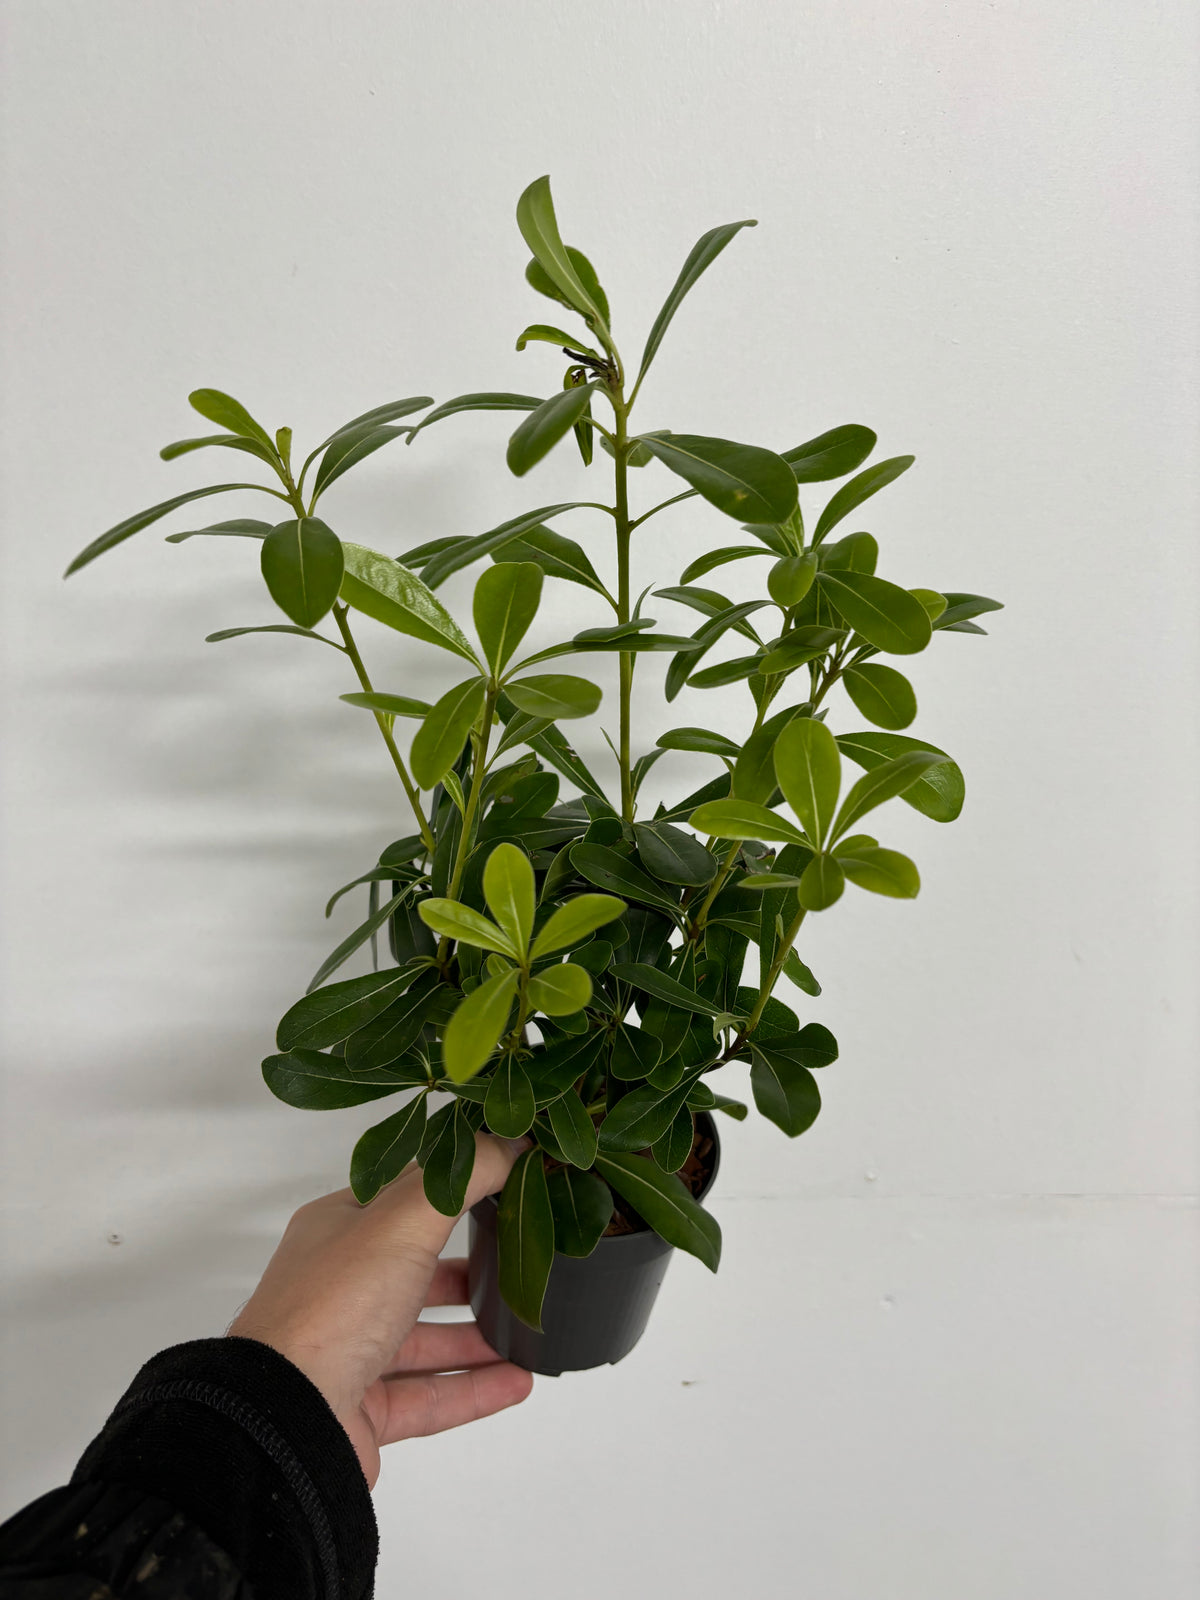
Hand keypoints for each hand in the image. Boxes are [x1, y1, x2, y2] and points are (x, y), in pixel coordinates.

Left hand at [226, 1132, 533, 1487]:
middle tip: (520, 1262)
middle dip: (468, 1271)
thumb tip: (510, 1139)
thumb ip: (461, 1178)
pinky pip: (429, 1397)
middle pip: (414, 1273)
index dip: (453, 1189)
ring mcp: (347, 1355)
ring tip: (528, 1328)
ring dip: (478, 1336)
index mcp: (335, 1233)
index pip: (402, 1201)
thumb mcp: (403, 1221)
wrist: (284, 1421)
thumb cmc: (333, 1308)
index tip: (507, 1183)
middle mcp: (337, 1291)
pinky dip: (475, 1389)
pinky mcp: (362, 1412)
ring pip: (425, 1340)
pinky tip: (517, 1380)